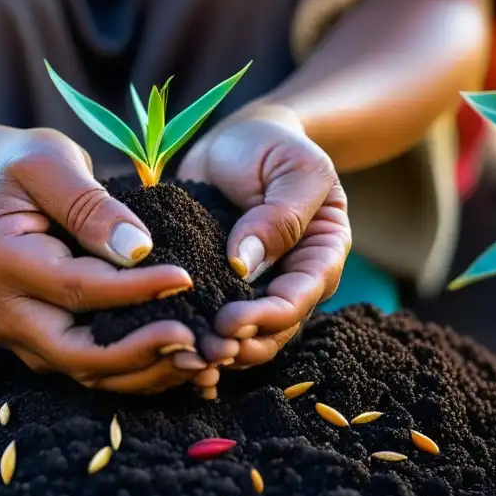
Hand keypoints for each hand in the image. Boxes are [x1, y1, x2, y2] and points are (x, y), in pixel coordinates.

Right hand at [0, 128, 203, 392]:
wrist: (1, 188)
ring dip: (145, 371)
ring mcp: (22, 336)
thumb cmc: (29, 165)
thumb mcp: (51, 163)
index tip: (185, 279)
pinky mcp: (44, 348)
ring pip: (87, 372)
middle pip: (76, 352)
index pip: (77, 287)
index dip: (134, 289)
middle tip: (195, 341)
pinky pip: (94, 370)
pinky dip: (138, 371)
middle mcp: (5, 312)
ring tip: (199, 357)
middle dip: (139, 353)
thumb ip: (90, 204)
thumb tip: (137, 249)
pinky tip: (181, 360)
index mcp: (1, 262)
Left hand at [177, 105, 350, 379]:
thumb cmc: (273, 149)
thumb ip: (279, 215)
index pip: (302, 296)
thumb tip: (244, 265)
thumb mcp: (292, 170)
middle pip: (275, 329)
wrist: (237, 141)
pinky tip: (173, 346)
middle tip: (204, 348)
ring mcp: (255, 288)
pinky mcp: (219, 287)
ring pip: (246, 335)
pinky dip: (198, 336)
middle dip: (242, 344)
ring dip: (219, 350)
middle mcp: (291, 279)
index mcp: (322, 253)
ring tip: (187, 355)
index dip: (270, 317)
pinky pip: (213, 320)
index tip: (231, 321)